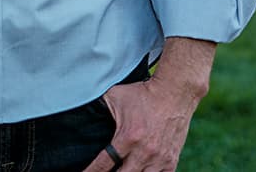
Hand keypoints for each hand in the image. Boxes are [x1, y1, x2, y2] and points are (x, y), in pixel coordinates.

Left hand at [80, 38, 215, 171]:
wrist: (174, 92)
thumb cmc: (143, 93)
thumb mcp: (116, 96)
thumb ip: (99, 107)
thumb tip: (81, 108)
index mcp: (127, 138)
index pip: (103, 165)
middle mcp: (143, 152)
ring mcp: (159, 159)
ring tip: (123, 170)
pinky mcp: (171, 160)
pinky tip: (142, 171)